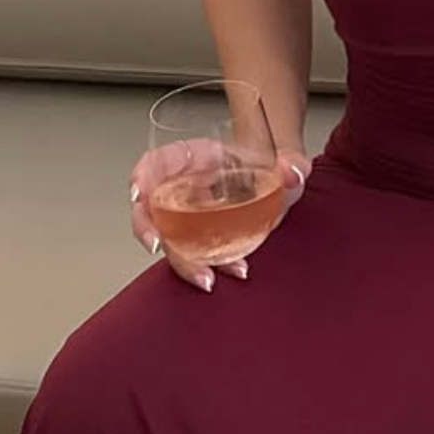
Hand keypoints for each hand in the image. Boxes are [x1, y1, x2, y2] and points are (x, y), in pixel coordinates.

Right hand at [128, 142, 312, 292]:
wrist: (279, 186)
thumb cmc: (274, 167)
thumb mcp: (288, 161)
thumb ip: (294, 163)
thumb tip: (292, 171)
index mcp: (200, 157)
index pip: (160, 159)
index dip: (142, 174)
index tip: (139, 193)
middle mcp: (186, 184)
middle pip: (151, 203)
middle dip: (147, 227)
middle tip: (159, 246)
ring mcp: (187, 211)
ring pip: (167, 235)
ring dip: (182, 259)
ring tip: (207, 276)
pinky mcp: (196, 235)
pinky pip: (191, 252)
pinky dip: (206, 265)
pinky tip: (234, 270)